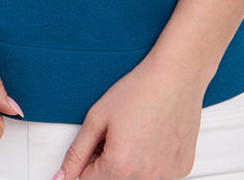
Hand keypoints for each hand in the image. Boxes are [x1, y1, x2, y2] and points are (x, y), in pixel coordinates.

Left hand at [53, 53, 205, 179]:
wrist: (175, 75)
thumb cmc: (138, 90)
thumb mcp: (97, 118)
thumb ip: (76, 152)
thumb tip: (61, 177)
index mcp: (119, 167)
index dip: (89, 159)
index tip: (99, 140)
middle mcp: (145, 178)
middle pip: (114, 179)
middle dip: (110, 161)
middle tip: (120, 132)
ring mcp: (167, 175)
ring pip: (137, 177)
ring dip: (132, 162)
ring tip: (139, 132)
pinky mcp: (182, 168)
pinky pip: (160, 173)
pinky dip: (154, 159)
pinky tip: (156, 135)